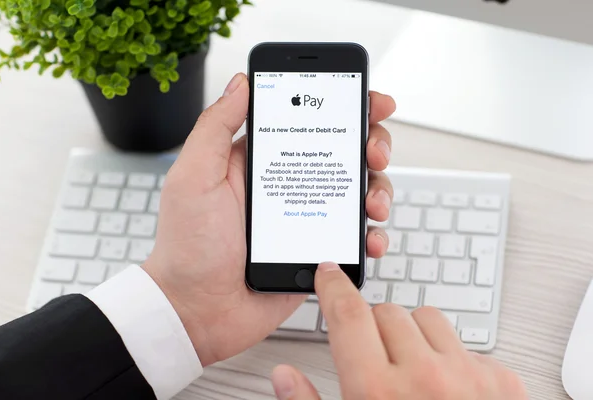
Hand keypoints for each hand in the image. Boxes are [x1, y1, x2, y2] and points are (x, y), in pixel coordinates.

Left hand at [142, 73, 396, 365]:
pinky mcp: (318, 250)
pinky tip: (368, 238)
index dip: (344, 107)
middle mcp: (289, 185)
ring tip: (372, 204)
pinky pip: (355, 236)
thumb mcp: (193, 177)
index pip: (309, 122)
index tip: (370, 102)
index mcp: (262, 161)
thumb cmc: (188, 247)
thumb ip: (216, 127)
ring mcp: (307, 217)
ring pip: (357, 192)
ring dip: (378, 190)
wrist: (197, 311)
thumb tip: (241, 83)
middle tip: (374, 152)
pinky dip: (372, 235)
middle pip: (344, 152)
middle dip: (371, 144)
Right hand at [271, 262, 528, 399]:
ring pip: (428, 319)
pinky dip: (452, 358)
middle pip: (386, 312)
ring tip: (409, 370)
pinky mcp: (504, 385)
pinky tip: (447, 392)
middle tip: (372, 355)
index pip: (347, 314)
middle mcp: (424, 378)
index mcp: (376, 392)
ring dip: (413, 334)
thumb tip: (284, 376)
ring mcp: (469, 378)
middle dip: (372, 325)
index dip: (333, 287)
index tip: (329, 273)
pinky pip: (468, 346)